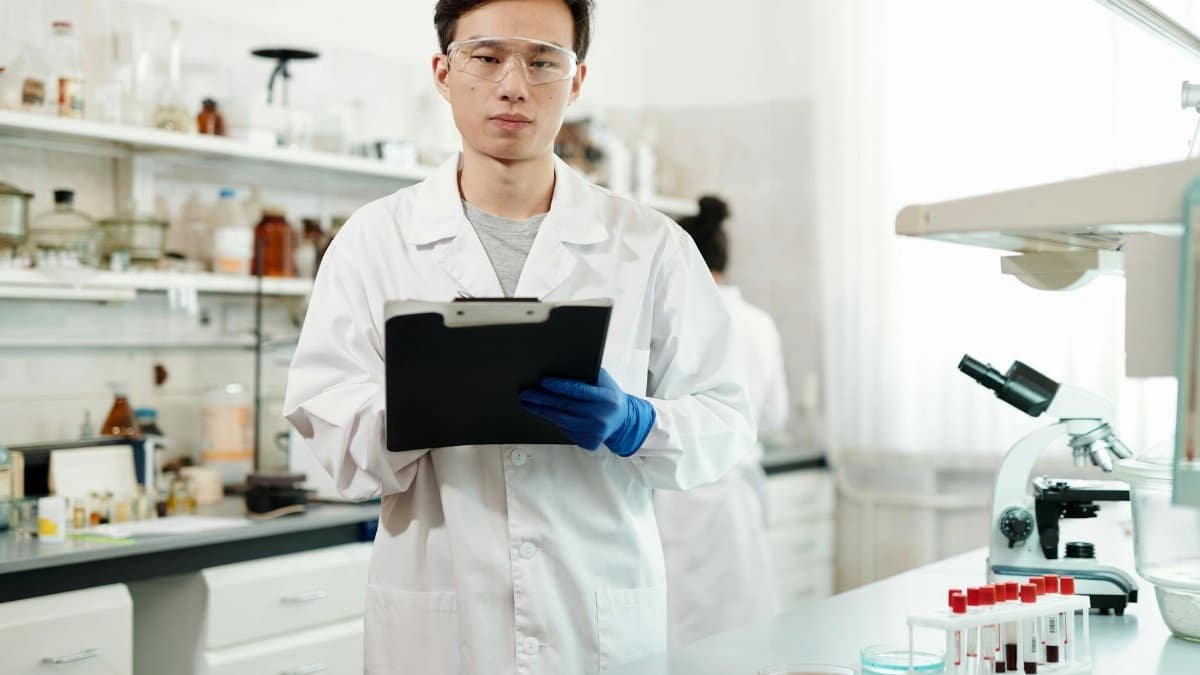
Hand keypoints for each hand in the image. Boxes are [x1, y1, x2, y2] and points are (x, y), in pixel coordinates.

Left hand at [519, 368, 655, 455]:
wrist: (624, 421)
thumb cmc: (610, 396)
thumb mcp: (605, 382)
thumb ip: (587, 375)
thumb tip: (560, 366)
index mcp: (606, 399)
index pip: (577, 391)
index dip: (558, 386)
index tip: (541, 381)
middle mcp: (600, 417)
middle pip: (564, 407)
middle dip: (541, 399)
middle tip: (525, 393)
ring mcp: (594, 432)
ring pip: (561, 420)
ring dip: (542, 411)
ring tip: (528, 402)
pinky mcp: (588, 442)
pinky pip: (565, 430)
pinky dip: (554, 420)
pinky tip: (544, 412)